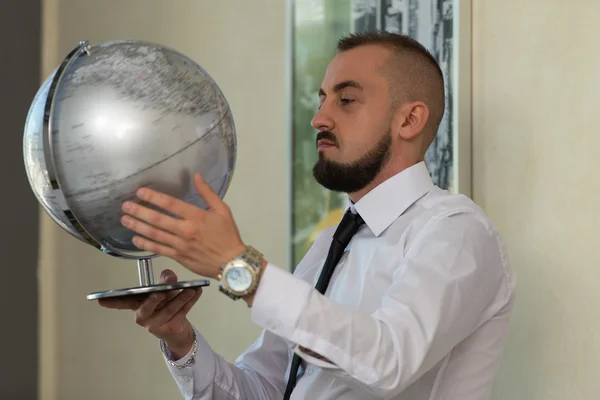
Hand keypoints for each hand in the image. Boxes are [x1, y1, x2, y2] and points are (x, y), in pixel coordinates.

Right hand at [97, 269, 201, 358]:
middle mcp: (144, 316)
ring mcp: (156, 324)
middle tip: (161, 292)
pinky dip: (191, 301)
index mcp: (138, 305)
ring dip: (180, 298)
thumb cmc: (166, 303)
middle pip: (147, 307)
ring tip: (190, 289)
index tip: (99, 300)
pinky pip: (182, 313)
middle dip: (154, 299)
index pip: (123, 302)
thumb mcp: (164, 288)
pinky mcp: (171, 328)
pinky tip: (198, 291)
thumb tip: (170, 277)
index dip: (112, 302)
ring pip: (169, 309)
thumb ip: (165, 279)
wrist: (177, 328)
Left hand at [120, 173, 245, 278]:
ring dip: (138, 226)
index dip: (154, 197)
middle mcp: (186, 230)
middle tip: (125, 206)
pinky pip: (158, 249)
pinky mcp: (178, 256)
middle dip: (139, 211)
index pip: (171, 204)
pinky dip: (145, 244)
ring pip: (154, 234)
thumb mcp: (223, 210)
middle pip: (158, 219)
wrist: (232, 263)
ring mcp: (180, 245)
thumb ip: (208, 193)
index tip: (140, 192)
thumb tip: (197, 176)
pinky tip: (135, 238)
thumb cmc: (228, 235)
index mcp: (197, 217)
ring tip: (124, 219)